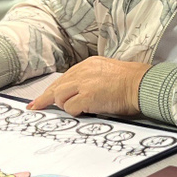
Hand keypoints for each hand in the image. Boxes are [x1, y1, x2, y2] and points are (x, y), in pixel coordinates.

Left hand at [28, 57, 148, 116]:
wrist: (142, 84)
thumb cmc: (131, 84)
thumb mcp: (107, 75)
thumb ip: (91, 81)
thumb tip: (79, 96)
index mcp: (88, 65)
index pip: (64, 78)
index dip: (51, 90)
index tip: (41, 99)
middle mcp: (83, 71)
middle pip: (56, 87)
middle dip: (44, 99)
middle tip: (34, 107)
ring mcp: (84, 83)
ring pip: (60, 97)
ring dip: (65, 106)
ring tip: (79, 109)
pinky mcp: (87, 95)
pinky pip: (70, 107)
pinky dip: (74, 112)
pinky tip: (83, 112)